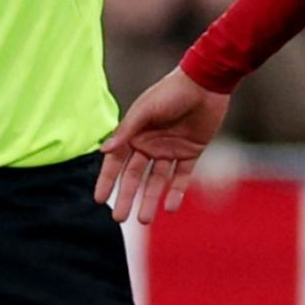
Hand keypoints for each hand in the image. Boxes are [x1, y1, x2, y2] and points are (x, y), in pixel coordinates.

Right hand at [96, 68, 231, 224]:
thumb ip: (126, 131)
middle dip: (127, 197)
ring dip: (149, 199)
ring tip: (144, 220)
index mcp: (134, 133)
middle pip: (135, 176)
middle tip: (119, 218)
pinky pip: (181, 177)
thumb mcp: (145, 110)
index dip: (107, 180)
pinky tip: (169, 208)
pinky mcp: (190, 152)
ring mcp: (170, 150)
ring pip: (157, 181)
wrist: (205, 83)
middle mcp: (149, 144)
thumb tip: (103, 151)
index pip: (116, 162)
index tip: (99, 199)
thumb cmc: (170, 92)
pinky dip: (176, 192)